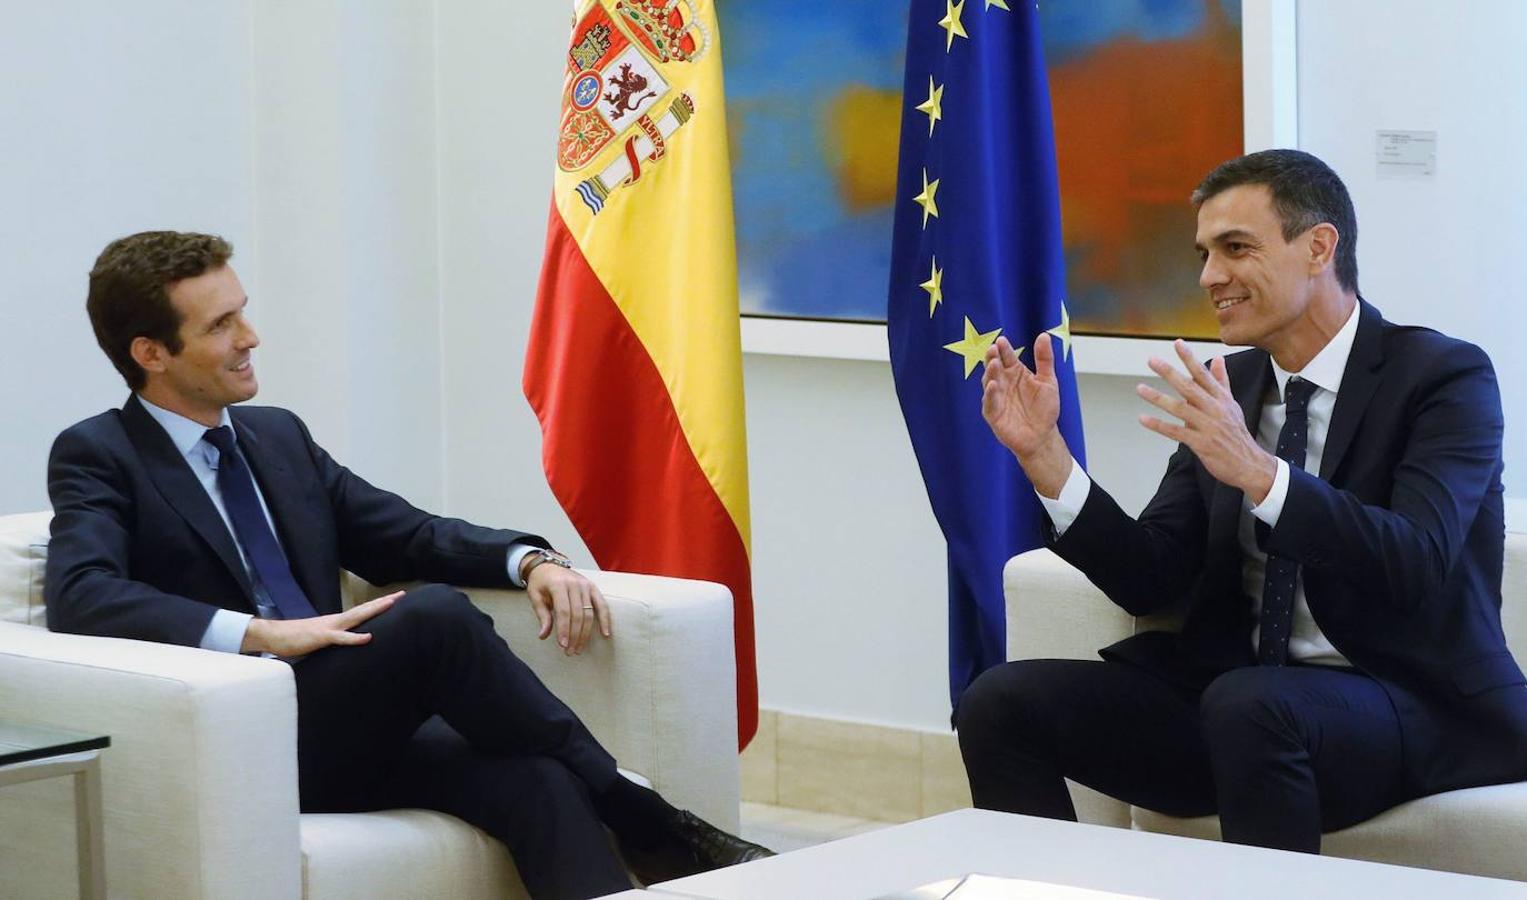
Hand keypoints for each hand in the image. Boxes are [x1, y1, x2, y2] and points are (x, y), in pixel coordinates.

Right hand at [241, 591, 402, 655]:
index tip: (394, 599)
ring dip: (373, 610)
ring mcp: (329, 627)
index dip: (377, 605)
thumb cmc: (295, 639)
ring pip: (356, 617)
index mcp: (336, 621)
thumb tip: (346, 640)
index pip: (361, 611)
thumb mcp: (320, 638)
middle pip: (364, 609)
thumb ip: (334, 638)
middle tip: (402, 594)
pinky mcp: (321, 638)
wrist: (274, 636)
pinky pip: (341, 638)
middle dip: (383, 602)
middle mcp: (336, 620)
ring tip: (390, 604)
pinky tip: (369, 637)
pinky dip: (355, 638)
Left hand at [526, 564, 610, 655]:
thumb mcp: (535, 597)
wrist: (548, 565)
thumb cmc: (540, 583)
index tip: (563, 645)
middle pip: (578, 614)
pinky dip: (605, 619)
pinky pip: (602, 605)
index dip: (564, 629)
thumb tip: (543, 635)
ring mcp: (585, 585)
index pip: (563, 611)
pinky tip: (606, 633)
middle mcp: (574, 584)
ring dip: (585, 633)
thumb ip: (542, 615)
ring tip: (579, 648)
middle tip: (570, 652)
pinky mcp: (593, 587)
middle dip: (575, 635)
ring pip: (589, 613)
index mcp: (558, 584)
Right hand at [981, 333, 1071, 496]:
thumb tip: (1043, 335)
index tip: (1002, 341)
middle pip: (994, 367)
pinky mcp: (993, 414)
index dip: (1003, 349)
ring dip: (990, 373)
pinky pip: (989, 403)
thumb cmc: (1044, 409)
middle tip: (993, 349)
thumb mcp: (1048, 380)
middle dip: (992, 358)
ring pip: (989, 382)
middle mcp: (1003, 383)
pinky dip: (990, 394)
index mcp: (1015, 373)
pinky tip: (993, 385)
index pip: (1006, 357)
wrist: (1043, 436)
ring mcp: (997, 398)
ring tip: (994, 364)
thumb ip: (1044, 358)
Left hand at [1137, 340, 1277, 501]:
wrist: (1248, 463)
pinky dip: (1159, 425)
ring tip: (1140, 388)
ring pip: (1180, 408)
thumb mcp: (1232, 404)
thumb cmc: (1236, 432)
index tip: (1178, 343)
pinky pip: (1176, 432)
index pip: (1203, 374)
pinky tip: (1143, 419)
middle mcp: (1215, 409)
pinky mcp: (1201, 443)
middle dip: (1169, 372)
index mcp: (1221, 398)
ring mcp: (1208, 426)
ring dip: (1158, 398)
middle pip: (1189, 387)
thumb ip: (1222, 381)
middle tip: (1152, 360)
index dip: (1190, 358)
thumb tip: (1218, 358)